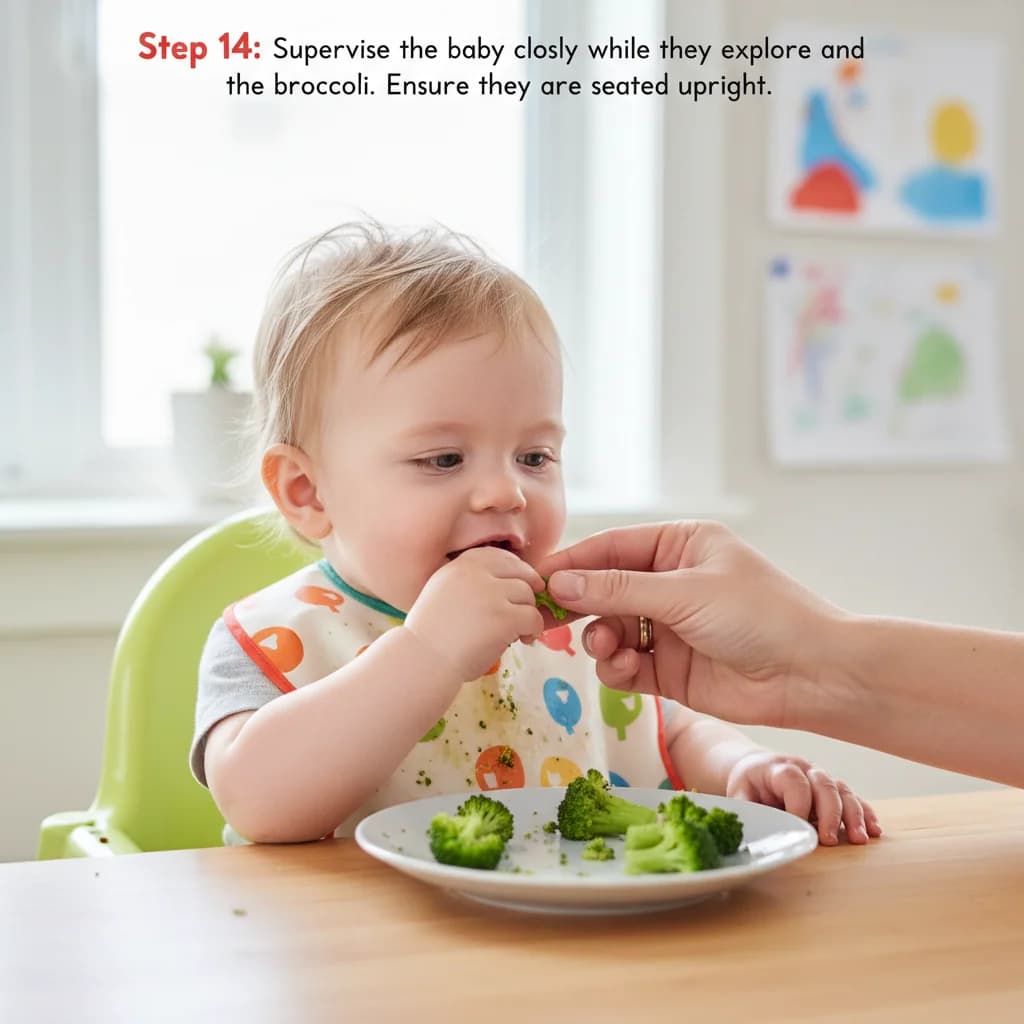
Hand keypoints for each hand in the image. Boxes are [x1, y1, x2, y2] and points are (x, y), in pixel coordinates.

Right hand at [404, 546, 544, 681]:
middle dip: (528, 591)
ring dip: (529, 613)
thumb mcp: (443, 592)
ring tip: (520, 632)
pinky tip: (525, 639)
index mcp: (460, 565)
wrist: (422, 661)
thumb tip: (508, 582)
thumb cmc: (431, 635)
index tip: (519, 585)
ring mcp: (491, 593)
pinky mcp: (504, 617)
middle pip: (520, 572)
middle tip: (526, 610)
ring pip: (527, 595)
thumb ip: (470, 582)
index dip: (515, 570)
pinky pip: (532, 617)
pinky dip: (533, 629)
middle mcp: (475, 572)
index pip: (499, 556)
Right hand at [535, 521, 849, 728]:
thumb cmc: (761, 615)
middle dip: (577, 606)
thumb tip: (559, 583)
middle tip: (544, 621)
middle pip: (603, 590)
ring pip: (609, 630)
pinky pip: (625, 665)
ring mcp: (668, 627)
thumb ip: (618, 590)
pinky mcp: (669, 669)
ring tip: (605, 649)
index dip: (572, 564)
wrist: (811, 676)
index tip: (536, 580)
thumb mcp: (685, 592)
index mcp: (680, 545)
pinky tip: (623, 670)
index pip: (611, 548)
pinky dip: (616, 669)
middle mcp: (670, 582)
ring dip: (598, 640)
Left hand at [726, 750, 881, 845]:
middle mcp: (803, 769)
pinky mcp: (832, 788)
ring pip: (843, 790)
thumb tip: (753, 834)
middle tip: (828, 840)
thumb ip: (747, 811)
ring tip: (859, 839)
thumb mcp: (739, 795)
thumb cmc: (747, 784)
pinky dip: (865, 812)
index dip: (799, 805)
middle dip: (829, 813)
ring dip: (853, 815)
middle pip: (824, 784)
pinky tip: (874, 830)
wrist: (754, 766)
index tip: (798, 828)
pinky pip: (853, 797)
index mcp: (778, 768)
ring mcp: (820, 777)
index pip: (794, 781)